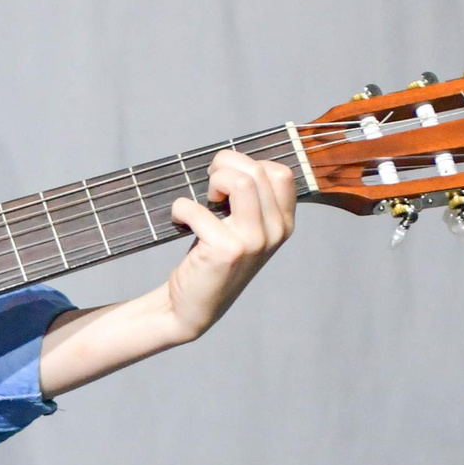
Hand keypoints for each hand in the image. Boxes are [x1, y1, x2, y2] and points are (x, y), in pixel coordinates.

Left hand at [163, 147, 297, 341]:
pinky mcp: (226, 250)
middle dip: (224, 166)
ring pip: (239, 182)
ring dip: (212, 181)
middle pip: (257, 170)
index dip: (247, 164)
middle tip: (209, 188)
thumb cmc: (214, 257)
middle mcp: (275, 232)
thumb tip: (230, 159)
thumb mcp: (244, 228)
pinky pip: (197, 208)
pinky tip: (180, 222)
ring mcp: (253, 242)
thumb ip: (251, 199)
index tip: (227, 180)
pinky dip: (180, 208)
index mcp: (284, 223)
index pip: (281, 173)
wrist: (194, 306)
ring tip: (202, 201)